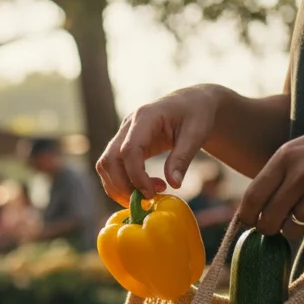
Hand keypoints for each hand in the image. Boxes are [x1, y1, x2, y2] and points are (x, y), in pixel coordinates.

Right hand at [97, 85, 221, 204]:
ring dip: (119, 187)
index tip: (151, 193)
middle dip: (122, 186)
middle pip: (109, 160)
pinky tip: (143, 188)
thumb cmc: (197, 115)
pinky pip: (113, 167)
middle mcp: (128, 124)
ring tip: (146, 196)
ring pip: (105, 166)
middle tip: (145, 200)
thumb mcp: (196, 134)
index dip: (136, 176)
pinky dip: (122, 183)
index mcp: (146, 116)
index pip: (128, 150)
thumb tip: (173, 184)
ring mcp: (123, 134)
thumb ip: (182, 158)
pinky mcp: (124, 144)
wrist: (192, 103)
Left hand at [235, 108, 303, 241]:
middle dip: (270, 229)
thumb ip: (279, 172)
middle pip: (269, 220)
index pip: (252, 198)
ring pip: (293, 229)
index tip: (252, 222)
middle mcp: (302, 174)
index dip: (247, 217)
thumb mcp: (302, 146)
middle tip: (279, 226)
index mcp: (285, 157)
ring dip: (296, 229)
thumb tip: (252, 207)